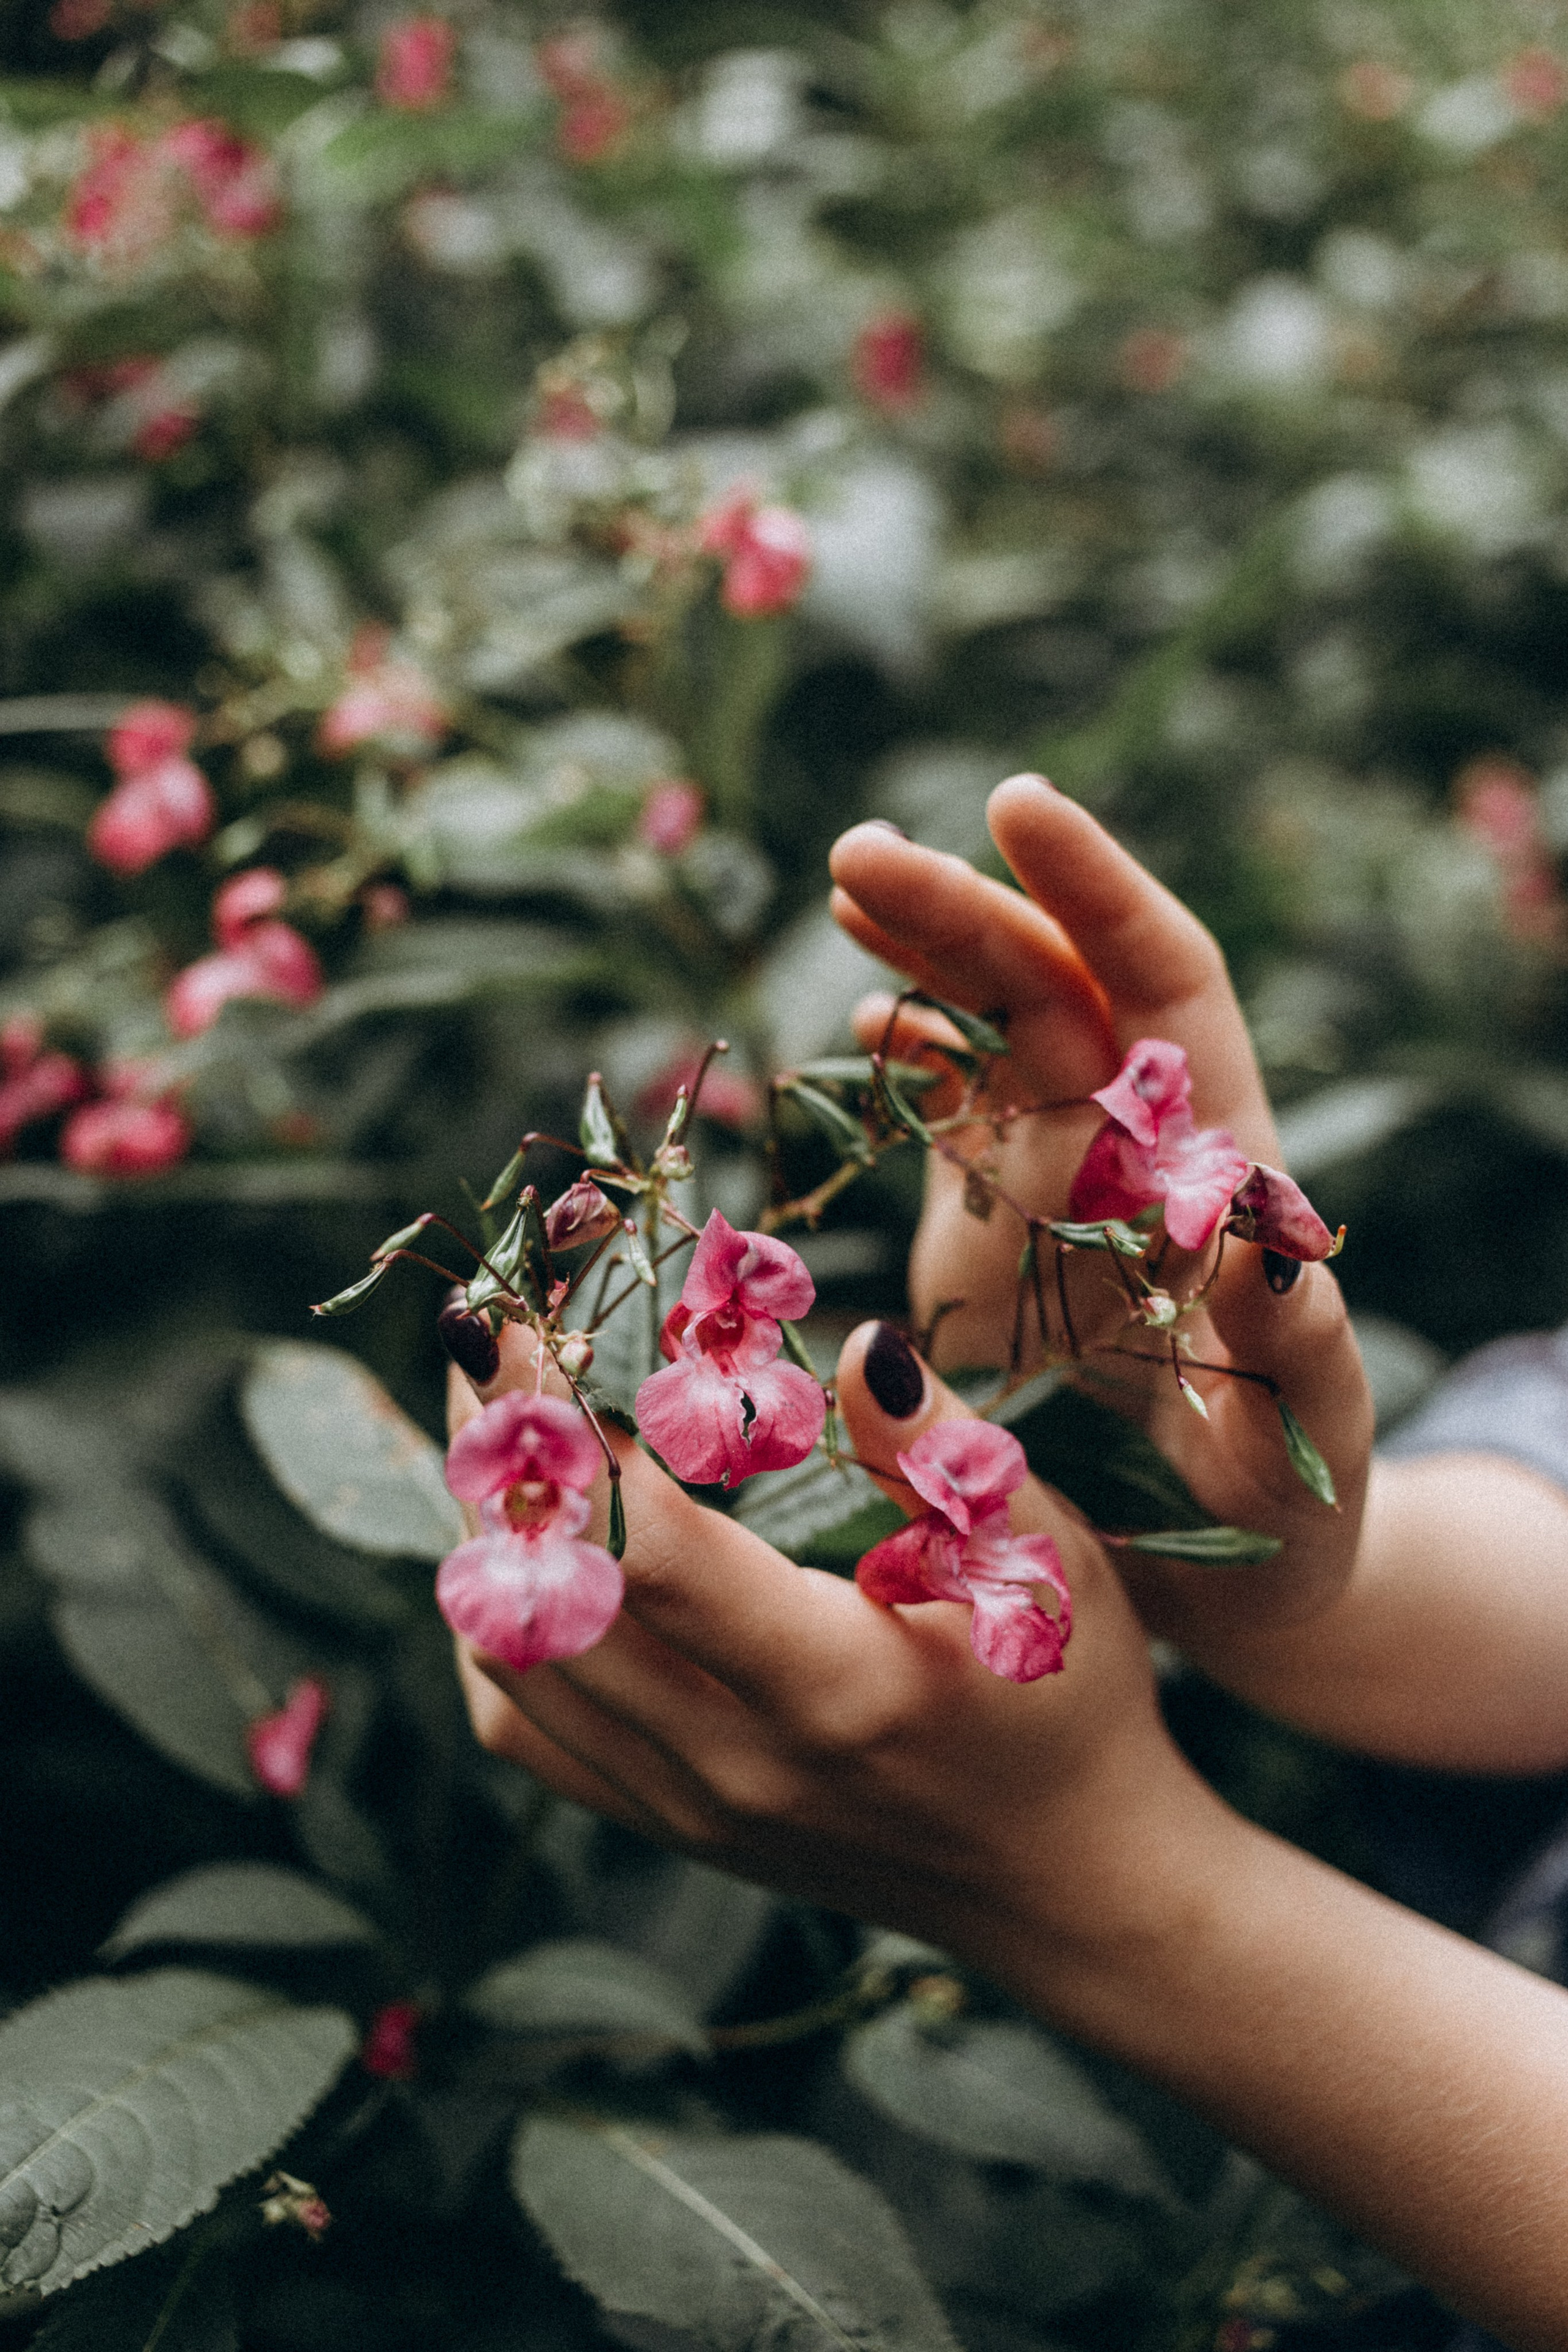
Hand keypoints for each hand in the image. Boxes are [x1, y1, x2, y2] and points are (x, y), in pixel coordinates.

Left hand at [449, 1319, 1201, 1982]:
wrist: (1066, 1885)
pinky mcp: (668, 1826)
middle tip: (484, 1338)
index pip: (644, 1549)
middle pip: (544, 1599)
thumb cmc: (1067, 1696)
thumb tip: (856, 1340)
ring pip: (512, 1663)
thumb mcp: (1040, 1556)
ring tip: (499, 1422)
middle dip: (498, 1453)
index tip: (508, 1319)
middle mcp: (735, 1764)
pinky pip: (529, 1724)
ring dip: (484, 1532)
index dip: (561, 1429)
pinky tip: (524, 1541)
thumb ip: (940, 1448)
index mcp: (833, 1687)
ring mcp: (688, 1808)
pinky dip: (500, 1623)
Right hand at [828, 777, 1373, 1658]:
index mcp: (1216, 1162)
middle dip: (964, 905)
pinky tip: (861, 1025)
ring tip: (848, 885)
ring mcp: (1059, 1168)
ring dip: (924, 948)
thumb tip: (1267, 1238)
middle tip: (857, 853)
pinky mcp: (995, 1215)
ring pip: (992, 1018)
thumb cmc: (1289, 1502)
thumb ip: (1294, 1349)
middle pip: (1052, 979)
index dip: (1094, 888)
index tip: (1014, 804)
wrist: (1223, 1552)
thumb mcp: (1302, 1441)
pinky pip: (950, 1104)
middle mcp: (1133, 1139)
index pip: (1162, 981)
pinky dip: (906, 1055)